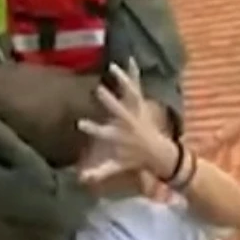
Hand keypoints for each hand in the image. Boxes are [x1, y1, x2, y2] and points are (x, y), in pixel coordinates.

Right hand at [77, 60, 178, 184]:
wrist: (160, 153)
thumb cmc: (134, 159)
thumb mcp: (116, 166)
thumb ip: (99, 172)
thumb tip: (80, 179)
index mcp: (120, 137)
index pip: (104, 133)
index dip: (93, 128)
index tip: (79, 123)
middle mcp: (129, 122)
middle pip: (119, 110)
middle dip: (110, 102)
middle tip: (99, 90)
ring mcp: (137, 111)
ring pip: (130, 94)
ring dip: (123, 81)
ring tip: (113, 68)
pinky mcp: (142, 104)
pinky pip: (138, 86)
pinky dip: (134, 73)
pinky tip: (130, 60)